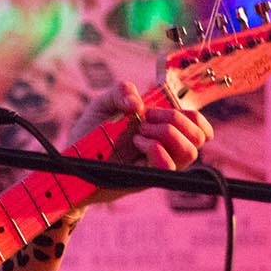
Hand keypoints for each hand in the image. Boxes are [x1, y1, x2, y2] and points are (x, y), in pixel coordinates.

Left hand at [80, 82, 212, 203]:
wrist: (70, 160)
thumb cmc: (89, 132)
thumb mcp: (104, 103)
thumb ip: (121, 91)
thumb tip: (138, 104)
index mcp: (164, 129)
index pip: (200, 127)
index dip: (195, 117)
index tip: (163, 110)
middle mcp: (166, 149)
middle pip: (199, 137)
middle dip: (176, 120)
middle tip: (147, 117)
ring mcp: (157, 165)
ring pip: (189, 153)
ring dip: (167, 133)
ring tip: (139, 131)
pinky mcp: (146, 179)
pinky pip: (166, 166)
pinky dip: (155, 148)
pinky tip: (136, 142)